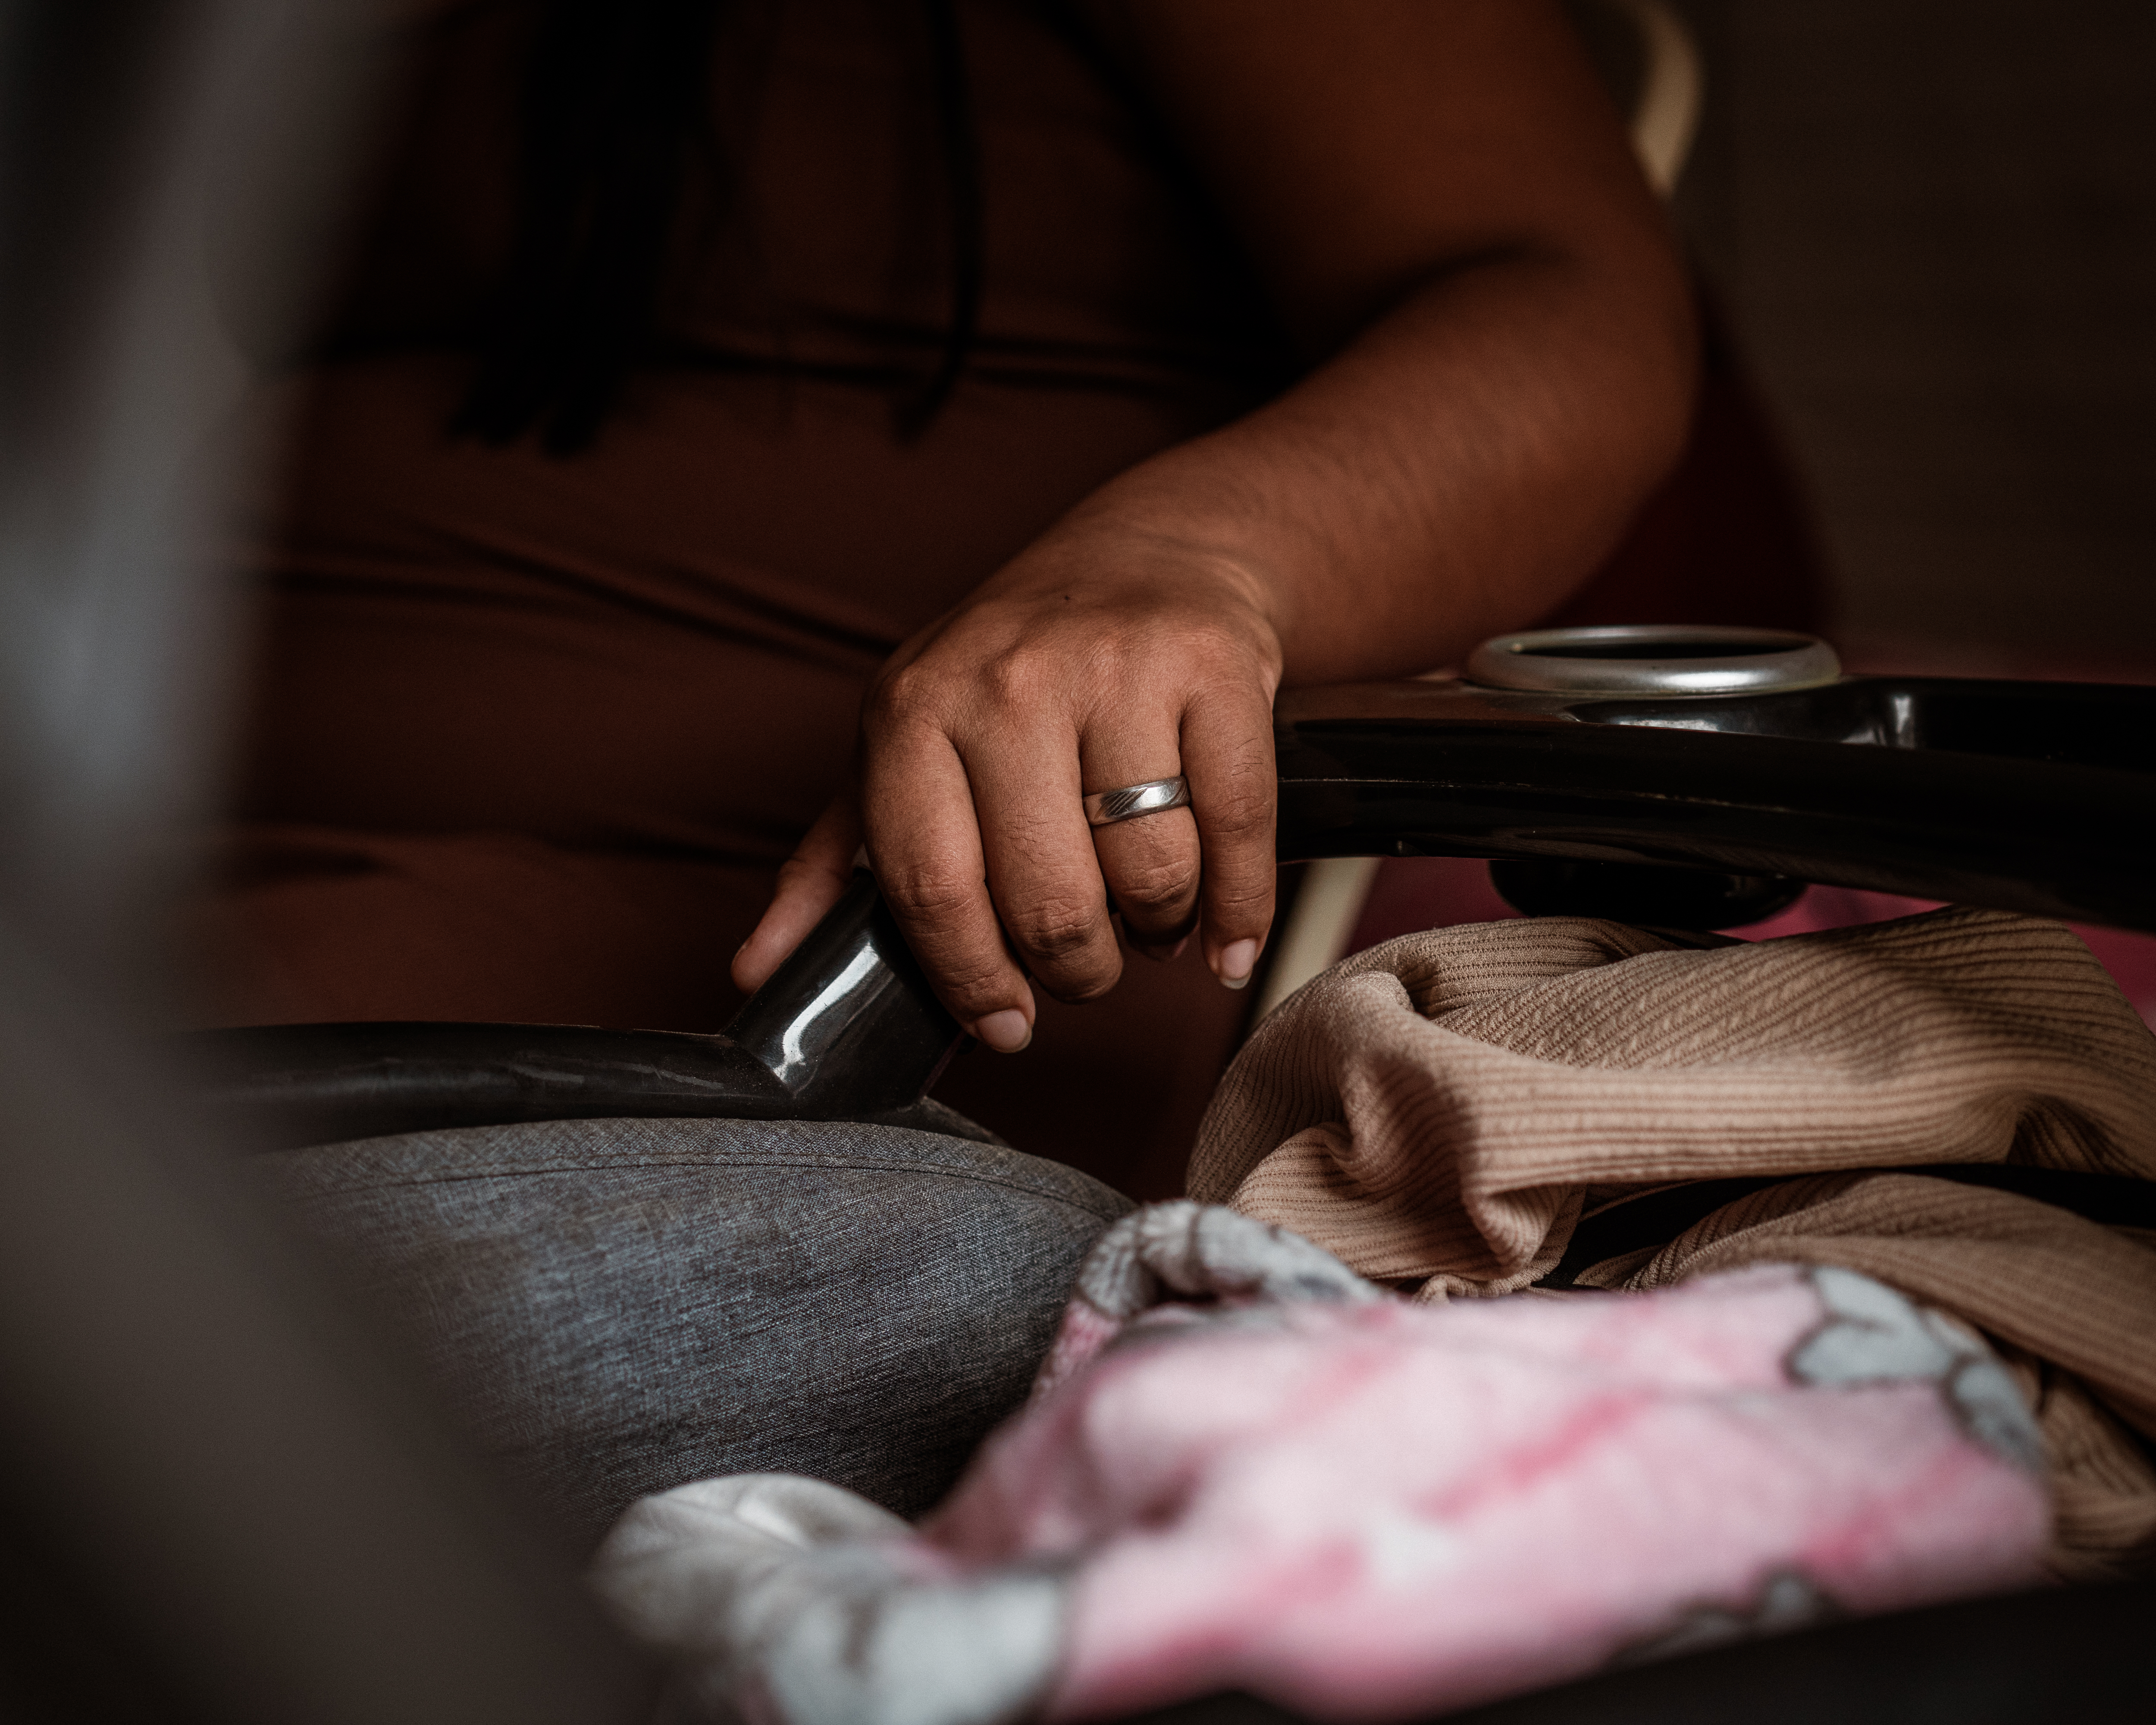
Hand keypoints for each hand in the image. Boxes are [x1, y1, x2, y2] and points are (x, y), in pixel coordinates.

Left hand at [731, 523, 1282, 1049]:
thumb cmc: (1015, 673)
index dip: (972, 980)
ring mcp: (1116, 667)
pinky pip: (1238, 829)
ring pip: (1149, 873)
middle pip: (1047, 898)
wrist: (1150, 554)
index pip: (931, 889)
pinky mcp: (1215, 666)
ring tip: (1150, 919)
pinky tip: (1224, 942)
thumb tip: (759, 970)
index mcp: (913, 708)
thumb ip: (836, 862)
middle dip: (1075, 970)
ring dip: (1157, 931)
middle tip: (1085, 968)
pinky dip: (1240, 911)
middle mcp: (1008, 681)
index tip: (1005, 1026)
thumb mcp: (906, 745)